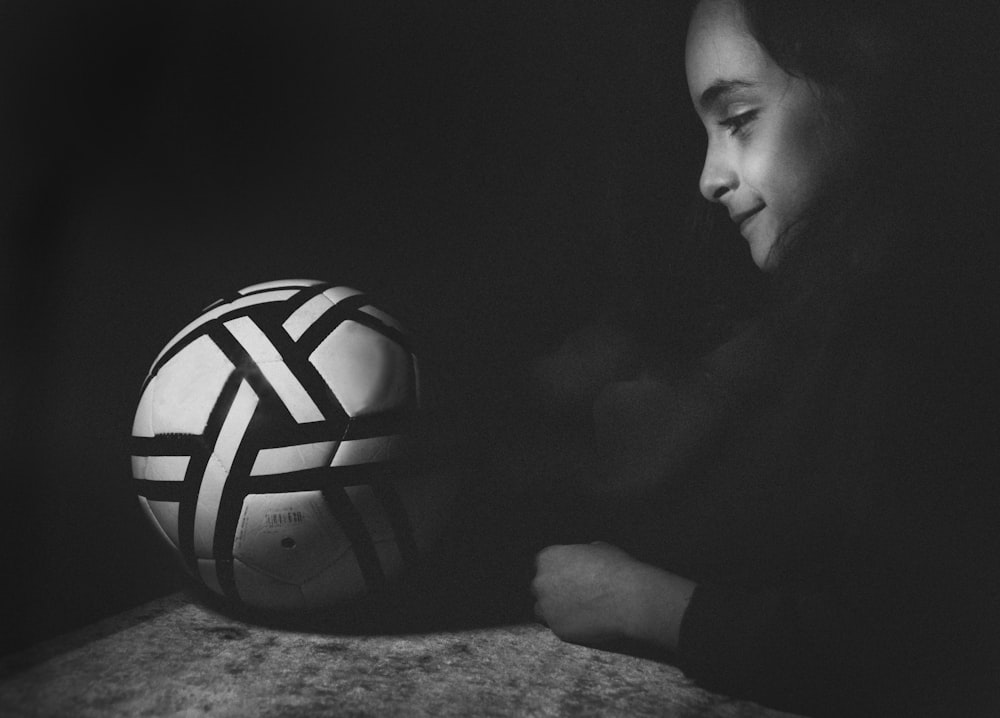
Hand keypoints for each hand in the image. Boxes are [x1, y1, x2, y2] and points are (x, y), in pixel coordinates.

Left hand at [531, 542, 695, 651]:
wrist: (628, 598)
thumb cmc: (617, 569)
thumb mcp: (598, 548)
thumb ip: (581, 554)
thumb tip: (583, 557)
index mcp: (548, 558)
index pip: (543, 565)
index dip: (556, 572)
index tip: (567, 578)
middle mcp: (541, 582)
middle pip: (540, 588)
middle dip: (552, 591)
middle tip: (572, 595)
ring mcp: (547, 607)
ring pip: (543, 610)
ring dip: (555, 610)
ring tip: (576, 611)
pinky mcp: (557, 629)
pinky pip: (557, 627)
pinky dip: (568, 626)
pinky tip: (584, 622)